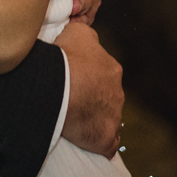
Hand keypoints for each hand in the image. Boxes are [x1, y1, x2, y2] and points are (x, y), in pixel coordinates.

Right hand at [55, 21, 122, 158]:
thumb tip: (89, 40)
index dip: (88, 76)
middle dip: (94, 98)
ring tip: (76, 119)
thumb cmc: (67, 57)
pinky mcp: (106, 138)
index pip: (104, 73)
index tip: (74, 79)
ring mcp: (114, 117)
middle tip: (72, 98)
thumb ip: (88, 35)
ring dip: (96, 119)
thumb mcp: (77, 32)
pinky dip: (101, 142)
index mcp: (112, 69)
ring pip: (108, 119)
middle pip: (107, 97)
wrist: (58, 85)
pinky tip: (89, 140)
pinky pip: (108, 143)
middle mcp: (117, 93)